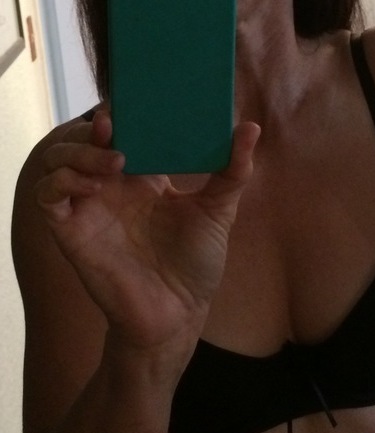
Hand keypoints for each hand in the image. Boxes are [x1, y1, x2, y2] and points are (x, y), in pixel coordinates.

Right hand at [35, 110, 259, 350]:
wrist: (179, 313)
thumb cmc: (196, 266)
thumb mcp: (219, 212)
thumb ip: (232, 171)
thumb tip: (252, 128)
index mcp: (143, 178)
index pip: (120, 130)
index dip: (121, 112)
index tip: (134, 102)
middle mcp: (112, 188)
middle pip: (84, 137)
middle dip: (94, 126)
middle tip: (115, 126)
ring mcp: (89, 209)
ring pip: (58, 159)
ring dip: (79, 150)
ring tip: (114, 160)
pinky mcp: (72, 232)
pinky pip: (48, 195)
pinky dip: (62, 181)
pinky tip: (93, 185)